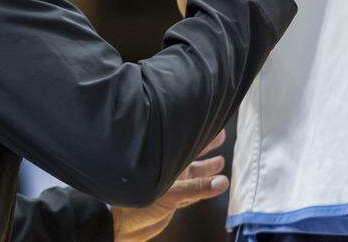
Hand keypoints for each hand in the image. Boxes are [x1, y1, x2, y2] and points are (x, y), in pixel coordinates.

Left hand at [110, 130, 228, 241]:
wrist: (125, 227)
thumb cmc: (137, 204)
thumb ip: (196, 188)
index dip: (197, 132)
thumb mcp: (170, 194)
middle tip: (220, 135)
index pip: (184, 141)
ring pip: (194, 174)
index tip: (211, 121)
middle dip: (206, 146)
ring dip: (206, 168)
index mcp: (166, 161)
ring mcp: (171, 185)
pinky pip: (192, 191)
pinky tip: (211, 186)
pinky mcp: (172, 199)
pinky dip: (203, 188)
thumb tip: (222, 182)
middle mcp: (170, 170)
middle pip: (191, 154)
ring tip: (220, 161)